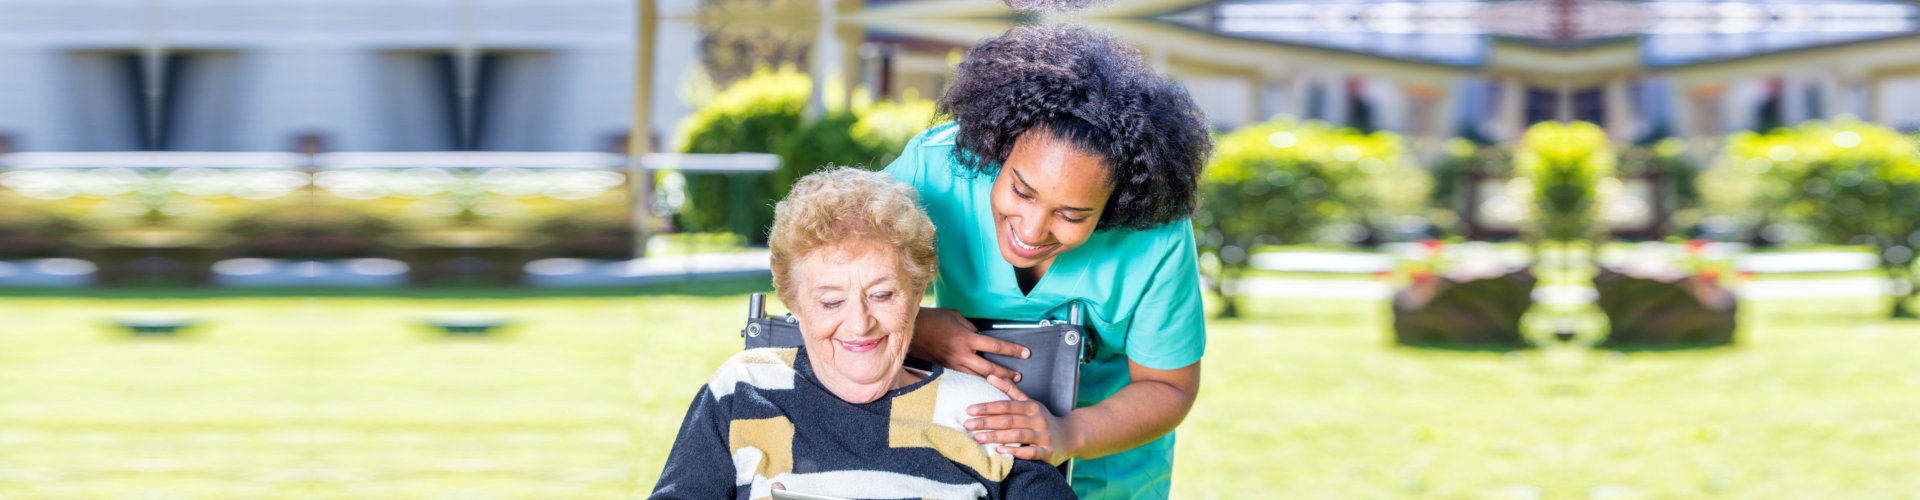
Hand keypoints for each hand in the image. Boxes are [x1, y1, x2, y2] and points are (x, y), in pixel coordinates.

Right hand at [910, 307, 1028, 381]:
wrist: (911, 331)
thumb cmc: (933, 319)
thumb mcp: (956, 317)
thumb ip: (971, 328)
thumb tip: (981, 337)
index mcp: (965, 338)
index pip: (995, 346)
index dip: (1012, 350)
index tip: (1025, 353)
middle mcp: (961, 354)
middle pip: (989, 369)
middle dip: (1006, 373)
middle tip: (1018, 376)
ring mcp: (953, 364)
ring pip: (978, 378)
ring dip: (994, 381)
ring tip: (1007, 383)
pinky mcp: (947, 369)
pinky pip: (966, 378)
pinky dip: (977, 382)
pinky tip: (986, 385)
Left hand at [966, 375, 1074, 464]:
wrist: (1071, 436)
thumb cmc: (1043, 419)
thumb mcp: (1029, 402)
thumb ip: (1010, 390)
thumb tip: (990, 376)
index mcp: (1031, 407)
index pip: (1006, 405)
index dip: (987, 407)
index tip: (969, 410)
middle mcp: (1037, 420)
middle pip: (1009, 420)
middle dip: (986, 422)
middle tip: (967, 425)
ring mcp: (1043, 436)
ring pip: (1017, 435)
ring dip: (996, 436)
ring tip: (977, 438)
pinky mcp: (1047, 452)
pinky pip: (1030, 453)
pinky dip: (1015, 452)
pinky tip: (1000, 451)